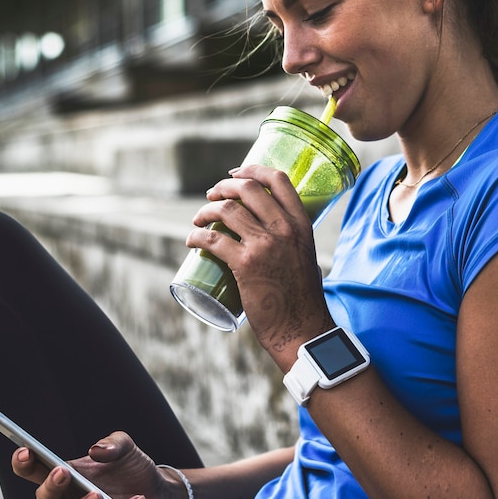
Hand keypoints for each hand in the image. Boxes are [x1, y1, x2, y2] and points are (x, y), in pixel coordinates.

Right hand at [10, 431, 188, 498]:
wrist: (159, 494)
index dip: (24, 463)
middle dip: (51, 486)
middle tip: (62, 473)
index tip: (25, 452)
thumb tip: (96, 450)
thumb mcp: (126, 448)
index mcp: (64, 476)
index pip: (34, 471)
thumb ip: (113, 443)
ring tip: (98, 496)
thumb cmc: (132, 471)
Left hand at [188, 165, 333, 363]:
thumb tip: (272, 236)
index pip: (278, 180)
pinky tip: (192, 241)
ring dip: (205, 211)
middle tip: (212, 196)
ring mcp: (264, 244)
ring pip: (226, 210)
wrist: (302, 329)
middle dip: (223, 187)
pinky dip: (197, 236)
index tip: (236, 173)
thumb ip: (292, 242)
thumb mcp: (305, 258)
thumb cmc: (303, 300)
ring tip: (198, 220)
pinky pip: (212, 240)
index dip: (252, 169)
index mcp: (302, 224)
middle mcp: (284, 229)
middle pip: (247, 189)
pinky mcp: (245, 263)